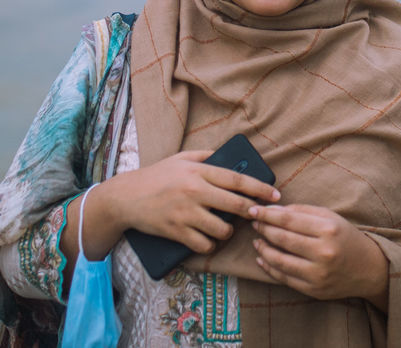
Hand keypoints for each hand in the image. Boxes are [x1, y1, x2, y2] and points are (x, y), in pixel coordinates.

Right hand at [89, 150, 280, 256]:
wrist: (125, 197)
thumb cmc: (155, 176)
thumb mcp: (180, 158)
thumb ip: (204, 156)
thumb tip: (226, 156)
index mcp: (198, 171)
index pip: (237, 180)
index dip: (259, 189)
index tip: (275, 195)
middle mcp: (195, 191)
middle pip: (236, 206)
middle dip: (252, 213)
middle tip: (257, 216)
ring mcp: (186, 213)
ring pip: (222, 230)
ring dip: (227, 232)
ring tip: (224, 228)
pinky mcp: (177, 232)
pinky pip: (204, 245)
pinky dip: (209, 245)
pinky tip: (208, 240)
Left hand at [250, 204, 389, 308]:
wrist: (368, 268)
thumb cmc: (346, 238)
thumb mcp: (330, 217)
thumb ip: (302, 211)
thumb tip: (273, 210)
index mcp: (328, 230)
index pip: (289, 220)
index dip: (268, 214)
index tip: (254, 209)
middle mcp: (323, 252)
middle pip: (283, 239)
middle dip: (264, 229)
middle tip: (254, 223)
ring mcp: (318, 274)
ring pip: (280, 261)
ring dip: (263, 250)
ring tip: (257, 241)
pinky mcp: (314, 290)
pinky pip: (285, 279)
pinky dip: (270, 268)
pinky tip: (262, 259)